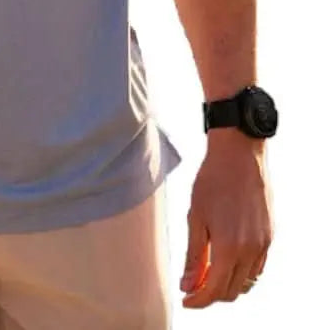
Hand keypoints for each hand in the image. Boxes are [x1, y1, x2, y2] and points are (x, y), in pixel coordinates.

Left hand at [180, 133, 273, 307]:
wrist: (239, 154)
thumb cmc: (212, 180)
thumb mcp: (195, 217)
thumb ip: (193, 255)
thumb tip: (187, 285)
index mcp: (228, 247)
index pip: (214, 290)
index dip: (198, 301)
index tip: (186, 300)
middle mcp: (250, 251)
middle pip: (231, 291)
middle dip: (211, 294)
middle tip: (193, 286)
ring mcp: (263, 244)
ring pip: (246, 282)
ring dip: (228, 285)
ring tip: (208, 273)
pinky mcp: (269, 236)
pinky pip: (257, 267)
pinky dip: (242, 272)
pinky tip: (227, 261)